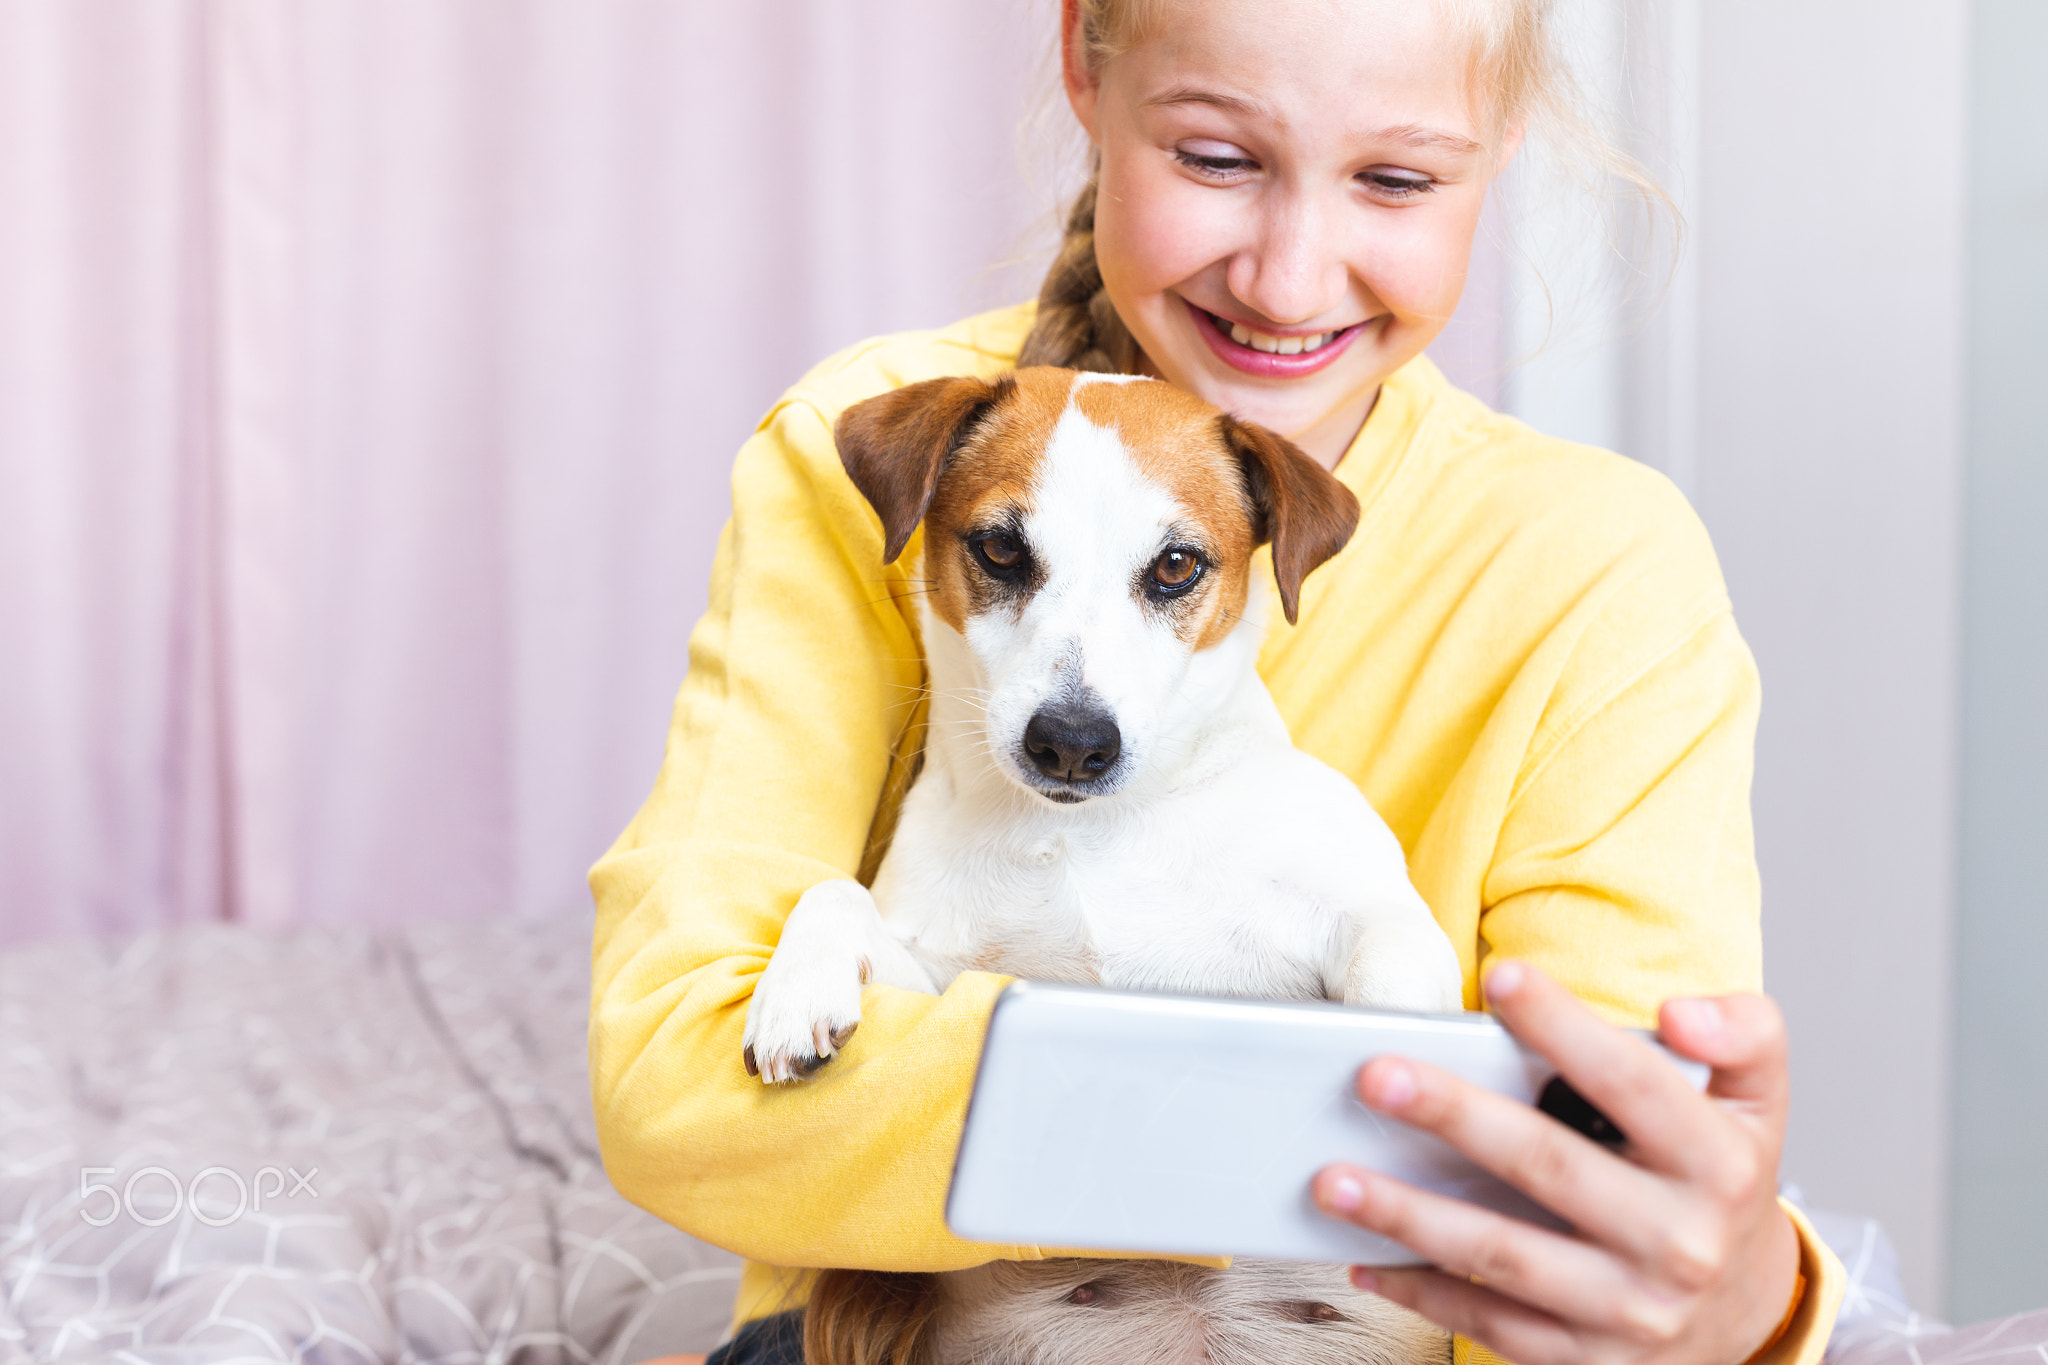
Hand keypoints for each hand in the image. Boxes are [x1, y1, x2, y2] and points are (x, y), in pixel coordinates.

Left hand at [1310, 961, 1801, 1364]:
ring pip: (1503, 1256)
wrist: (1749, 1310)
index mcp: (1715, 1161)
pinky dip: (1422, 1292)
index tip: (1502, 979)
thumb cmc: (1722, 1177)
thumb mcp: (1754, 1100)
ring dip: (1408, 1216)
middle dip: (1455, 1117)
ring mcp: (1631, 1309)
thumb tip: (1680, 1013)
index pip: (1632, 1082)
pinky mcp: (1589, 1360)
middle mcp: (1677, 1240)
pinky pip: (1492, 1325)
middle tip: (1376, 1075)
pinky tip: (1363, 1257)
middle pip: (1548, 1166)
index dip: (1567, 1028)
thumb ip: (1741, 1032)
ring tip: (1332, 1178)